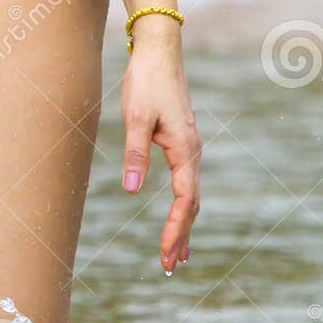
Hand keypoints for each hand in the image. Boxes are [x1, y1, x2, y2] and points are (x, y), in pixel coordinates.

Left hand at [120, 16, 200, 273]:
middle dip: (181, 236)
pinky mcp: (181, 145)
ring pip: (191, 196)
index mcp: (185, 150)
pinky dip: (183, 208)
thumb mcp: (135, 118)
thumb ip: (134, 154)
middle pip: (191, 204)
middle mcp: (192, 153)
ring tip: (176, 256)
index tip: (166, 252)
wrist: (160, 55)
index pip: (184, 199)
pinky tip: (178, 218)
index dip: (176, 228)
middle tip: (169, 267)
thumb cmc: (145, 84)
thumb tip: (131, 190)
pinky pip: (186, 184)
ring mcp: (189, 150)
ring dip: (184, 226)